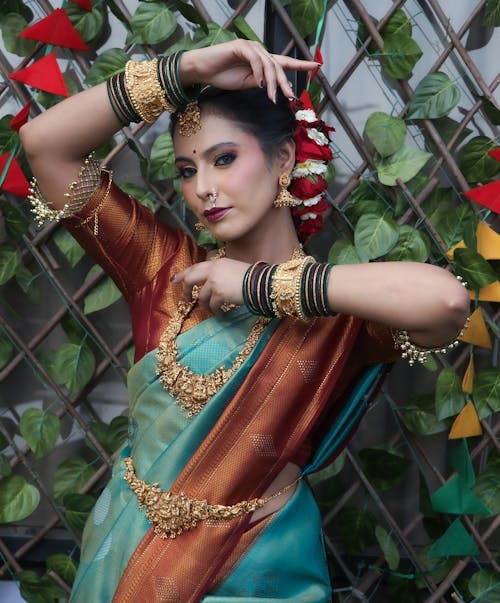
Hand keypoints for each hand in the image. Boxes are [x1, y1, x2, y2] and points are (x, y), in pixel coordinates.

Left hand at [172, 258, 248, 314]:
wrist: (261, 283)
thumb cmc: (251, 277)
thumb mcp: (232, 269)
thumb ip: (219, 273)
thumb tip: (209, 284)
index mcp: (216, 263)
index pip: (195, 267)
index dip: (183, 274)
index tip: (174, 280)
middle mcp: (213, 270)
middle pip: (190, 279)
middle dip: (186, 290)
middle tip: (186, 299)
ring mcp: (215, 282)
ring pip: (202, 297)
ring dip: (207, 306)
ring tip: (214, 310)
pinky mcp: (219, 294)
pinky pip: (213, 306)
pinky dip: (217, 312)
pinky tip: (222, 315)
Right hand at [180, 39, 318, 101]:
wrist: (203, 70)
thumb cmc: (222, 76)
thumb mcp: (246, 83)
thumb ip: (262, 83)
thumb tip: (275, 89)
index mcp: (262, 61)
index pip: (284, 62)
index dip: (300, 65)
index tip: (316, 67)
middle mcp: (259, 51)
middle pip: (279, 66)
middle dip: (285, 83)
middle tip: (290, 97)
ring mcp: (251, 47)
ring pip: (269, 65)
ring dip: (273, 82)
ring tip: (272, 96)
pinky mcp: (241, 47)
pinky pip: (256, 60)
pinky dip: (259, 72)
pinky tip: (259, 83)